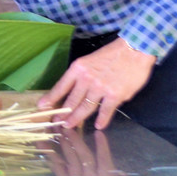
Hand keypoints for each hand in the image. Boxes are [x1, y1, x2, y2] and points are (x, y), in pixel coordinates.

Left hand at [39, 37, 154, 129]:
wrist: (134, 50)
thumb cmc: (112, 54)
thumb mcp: (89, 60)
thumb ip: (82, 76)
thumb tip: (75, 91)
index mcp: (78, 68)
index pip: (61, 86)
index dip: (51, 98)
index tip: (42, 106)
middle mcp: (86, 79)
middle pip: (71, 100)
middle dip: (62, 113)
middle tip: (56, 121)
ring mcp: (100, 88)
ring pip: (85, 107)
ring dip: (77, 118)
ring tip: (70, 125)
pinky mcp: (115, 95)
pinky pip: (106, 111)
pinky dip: (102, 120)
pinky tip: (99, 126)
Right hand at [47, 129, 143, 175]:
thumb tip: (57, 159)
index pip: (57, 166)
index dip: (49, 152)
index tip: (41, 140)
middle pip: (69, 158)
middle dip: (62, 141)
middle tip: (56, 126)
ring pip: (83, 156)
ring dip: (76, 140)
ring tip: (69, 128)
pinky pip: (103, 158)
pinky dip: (101, 145)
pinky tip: (99, 133)